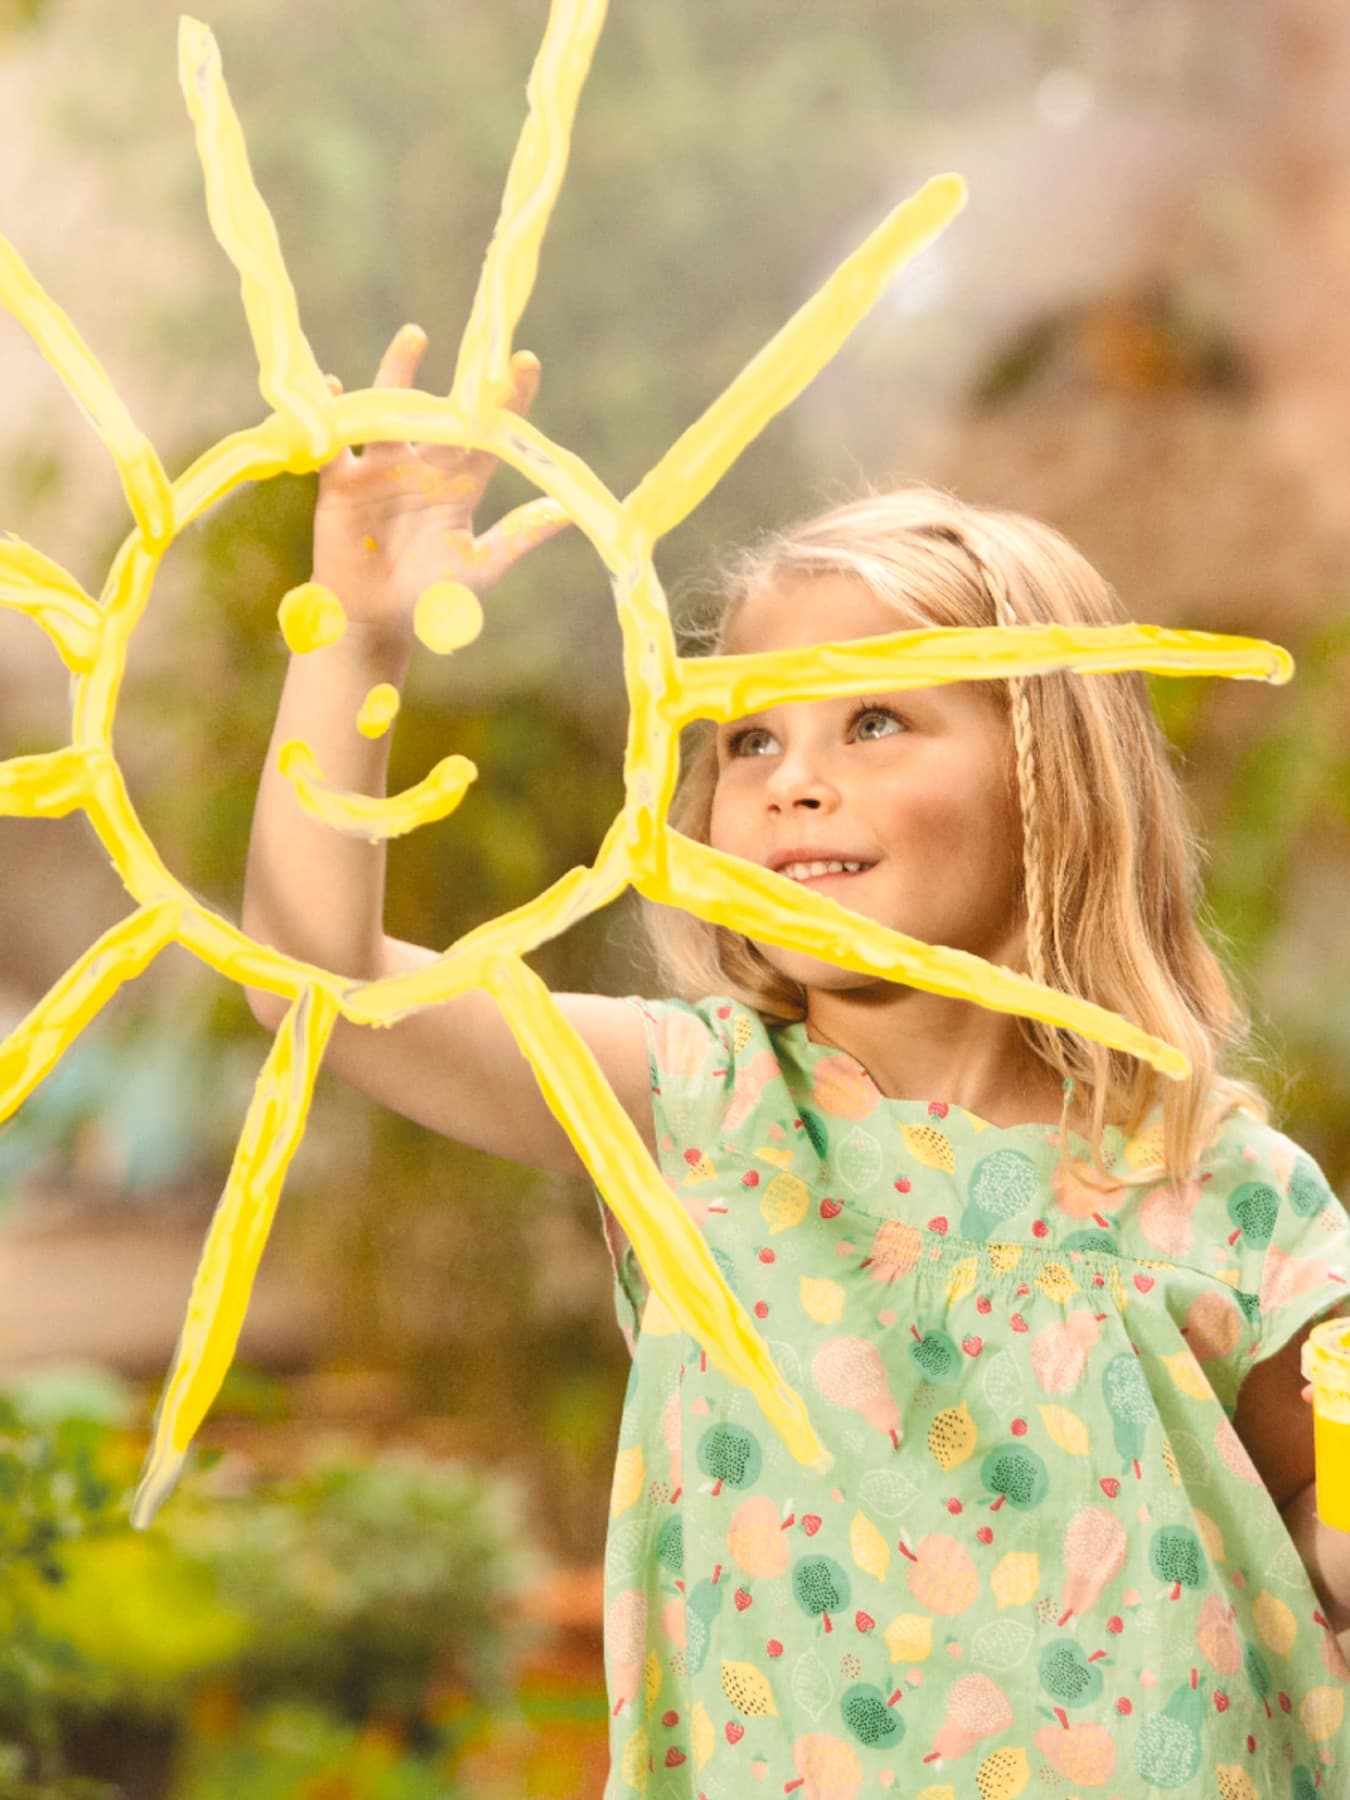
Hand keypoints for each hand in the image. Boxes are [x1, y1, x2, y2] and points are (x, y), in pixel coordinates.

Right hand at [312, 324, 569, 629]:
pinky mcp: (342, 483)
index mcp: (460, 485)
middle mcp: (423, 467)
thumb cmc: (431, 600)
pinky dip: (332, 414)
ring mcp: (382, 471)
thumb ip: (519, 536)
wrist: (377, 622)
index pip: (489, 436)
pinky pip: (336, 443)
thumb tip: (568, 511)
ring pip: (391, 412)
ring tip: (416, 336)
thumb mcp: (480, 568)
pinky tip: (334, 385)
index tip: (528, 362)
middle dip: (461, 380)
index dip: (509, 402)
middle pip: (444, 414)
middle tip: (482, 341)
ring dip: (400, 373)